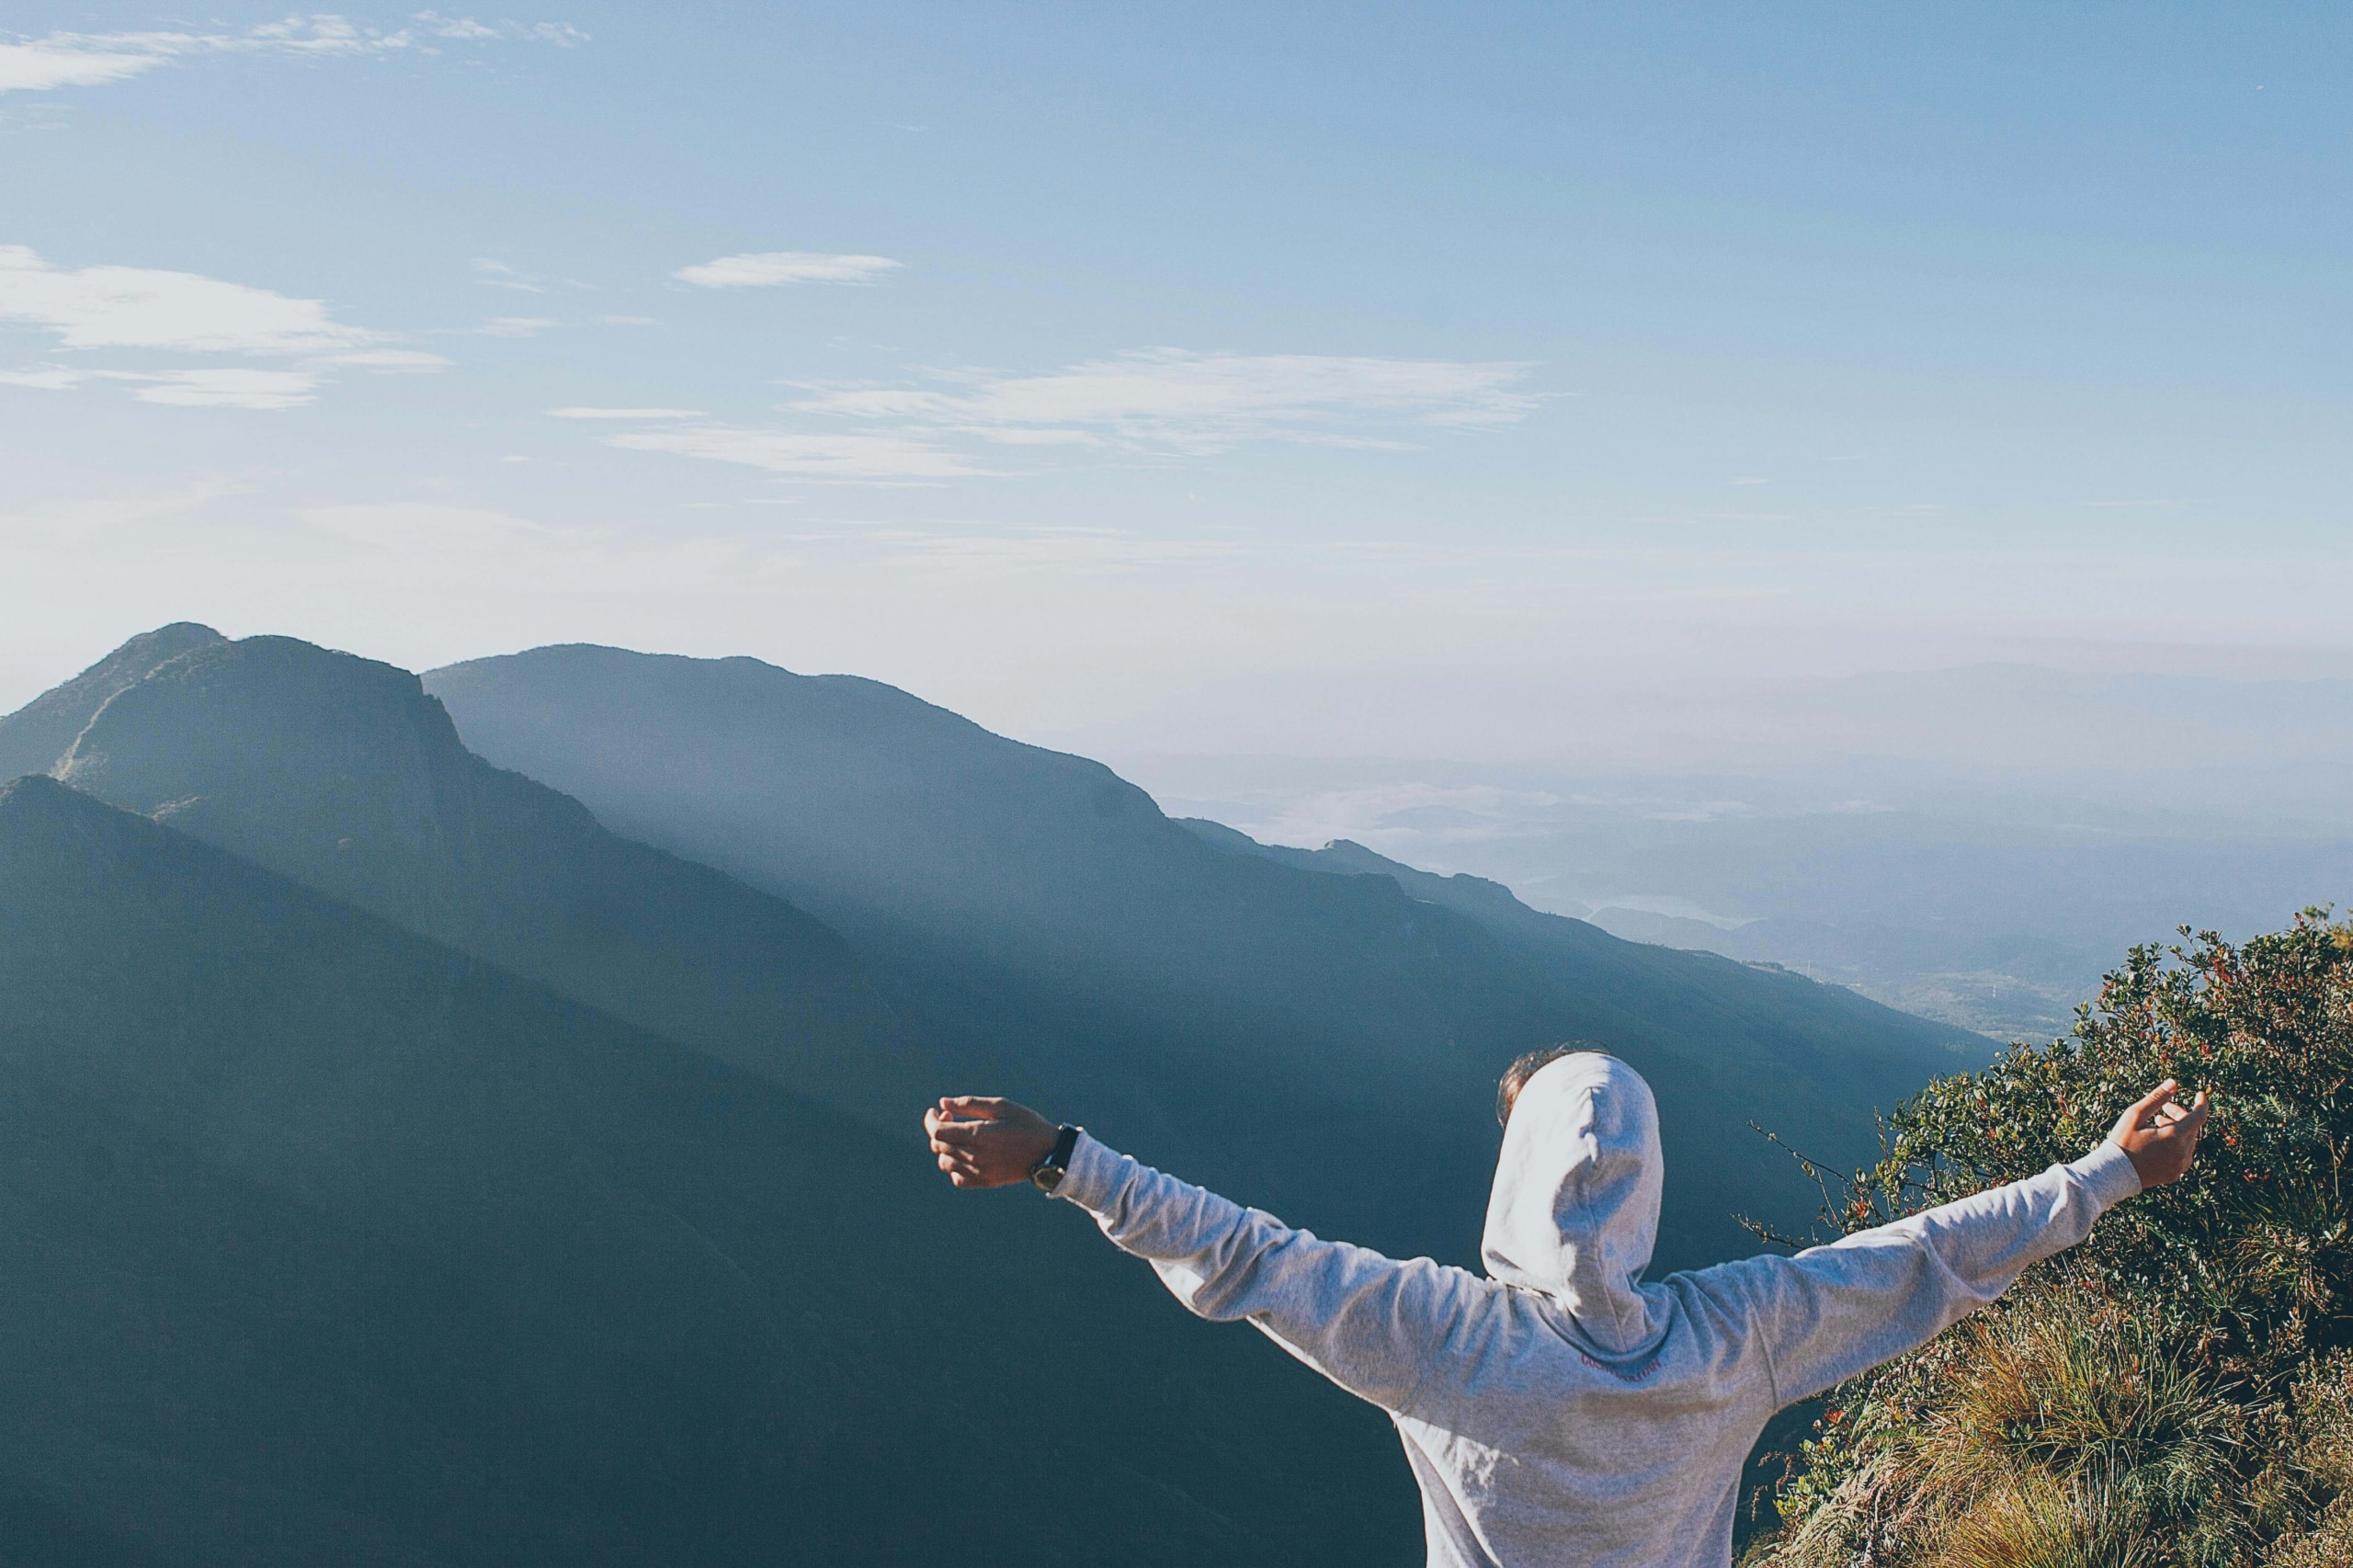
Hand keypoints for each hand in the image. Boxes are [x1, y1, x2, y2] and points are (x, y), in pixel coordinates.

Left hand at [924, 1096, 1057, 1188]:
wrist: (1049, 1153)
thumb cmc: (1027, 1124)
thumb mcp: (1001, 1106)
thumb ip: (970, 1104)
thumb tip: (942, 1103)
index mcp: (979, 1135)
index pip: (938, 1132)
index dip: (931, 1121)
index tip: (934, 1112)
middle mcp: (976, 1156)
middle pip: (939, 1146)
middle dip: (938, 1130)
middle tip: (950, 1118)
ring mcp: (980, 1172)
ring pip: (945, 1163)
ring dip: (945, 1148)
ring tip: (958, 1137)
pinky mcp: (985, 1182)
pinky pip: (958, 1179)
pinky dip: (954, 1167)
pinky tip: (964, 1155)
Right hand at [2110, 1079, 2210, 1189]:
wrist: (2114, 1173)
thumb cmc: (2122, 1141)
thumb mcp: (2135, 1115)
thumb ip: (2157, 1098)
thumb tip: (2174, 1083)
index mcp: (2174, 1136)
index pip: (2199, 1116)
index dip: (2202, 1104)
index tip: (2200, 1095)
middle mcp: (2182, 1152)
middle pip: (2192, 1127)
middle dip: (2180, 1115)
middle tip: (2162, 1111)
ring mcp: (2180, 1165)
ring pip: (2189, 1141)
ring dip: (2178, 1130)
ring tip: (2158, 1125)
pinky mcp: (2175, 1174)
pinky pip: (2184, 1155)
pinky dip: (2178, 1145)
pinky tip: (2161, 1143)